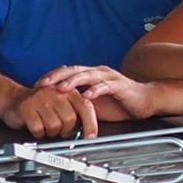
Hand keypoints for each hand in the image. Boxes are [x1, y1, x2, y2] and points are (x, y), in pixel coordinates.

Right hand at [3, 83, 98, 139]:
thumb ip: (76, 114)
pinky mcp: (27, 107)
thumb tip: (89, 132)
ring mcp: (41, 99)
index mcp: (68, 91)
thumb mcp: (62, 104)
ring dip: (51, 132)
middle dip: (66, 130)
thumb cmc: (40, 104)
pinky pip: (39, 129)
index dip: (90, 124)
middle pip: (70, 120)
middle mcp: (56, 92)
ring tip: (46, 126)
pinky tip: (36, 126)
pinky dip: (38, 133)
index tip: (91, 137)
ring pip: (55, 126)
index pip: (86, 107)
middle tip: (59, 130)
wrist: (13, 98)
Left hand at [36, 64, 157, 119]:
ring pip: (88, 75)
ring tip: (60, 88)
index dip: (52, 76)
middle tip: (42, 84)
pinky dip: (95, 91)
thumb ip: (79, 104)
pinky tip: (87, 96)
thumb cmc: (120, 102)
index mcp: (91, 75)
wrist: (146, 101)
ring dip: (73, 81)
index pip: (67, 71)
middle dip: (56, 76)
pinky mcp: (120, 85)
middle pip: (74, 70)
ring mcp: (109, 77)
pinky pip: (106, 86)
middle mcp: (98, 72)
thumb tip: (60, 112)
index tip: (37, 84)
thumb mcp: (95, 104)